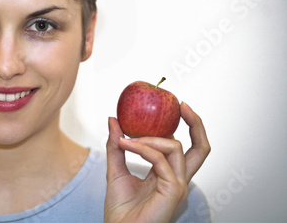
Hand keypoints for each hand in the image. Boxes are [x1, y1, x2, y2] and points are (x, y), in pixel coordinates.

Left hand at [104, 102, 209, 222]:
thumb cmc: (119, 210)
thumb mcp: (115, 170)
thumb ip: (116, 146)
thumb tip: (113, 119)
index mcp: (168, 175)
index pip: (186, 148)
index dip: (186, 126)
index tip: (174, 108)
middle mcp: (177, 179)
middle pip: (201, 148)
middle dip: (196, 123)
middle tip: (181, 104)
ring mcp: (178, 185)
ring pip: (175, 147)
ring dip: (149, 137)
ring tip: (126, 139)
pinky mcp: (173, 191)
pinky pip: (160, 160)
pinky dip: (142, 148)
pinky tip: (125, 144)